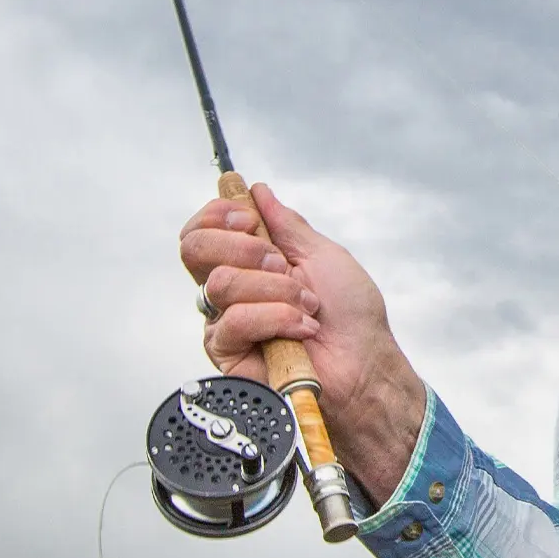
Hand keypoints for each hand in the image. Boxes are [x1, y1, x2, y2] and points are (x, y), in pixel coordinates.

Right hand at [178, 183, 427, 504]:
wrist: (364, 365)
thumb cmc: (352, 316)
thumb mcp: (323, 255)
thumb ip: (286, 224)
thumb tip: (257, 192)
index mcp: (250, 262)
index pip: (204, 229)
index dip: (217, 215)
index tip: (249, 217)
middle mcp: (233, 289)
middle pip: (194, 248)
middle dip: (243, 247)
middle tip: (280, 264)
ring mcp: (227, 321)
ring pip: (221, 283)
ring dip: (275, 289)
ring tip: (306, 306)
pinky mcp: (229, 354)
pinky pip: (233, 321)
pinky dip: (276, 318)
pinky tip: (301, 329)